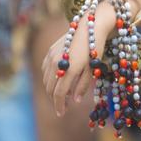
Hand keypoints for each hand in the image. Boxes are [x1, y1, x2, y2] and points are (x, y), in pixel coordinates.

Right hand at [41, 0, 116, 117]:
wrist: (90, 26)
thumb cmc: (95, 49)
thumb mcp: (92, 69)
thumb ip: (82, 86)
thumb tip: (74, 100)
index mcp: (69, 69)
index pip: (59, 94)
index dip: (59, 106)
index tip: (61, 113)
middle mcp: (57, 63)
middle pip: (50, 88)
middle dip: (55, 100)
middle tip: (62, 107)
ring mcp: (51, 56)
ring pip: (46, 79)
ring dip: (52, 89)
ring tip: (61, 94)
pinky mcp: (50, 50)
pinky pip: (45, 69)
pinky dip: (49, 78)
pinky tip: (57, 80)